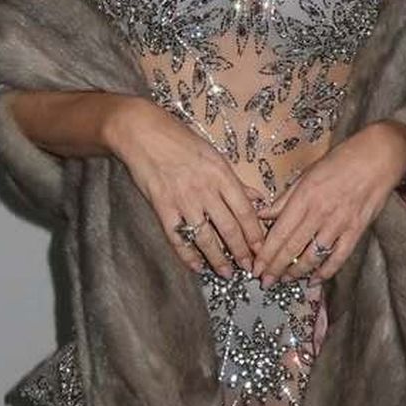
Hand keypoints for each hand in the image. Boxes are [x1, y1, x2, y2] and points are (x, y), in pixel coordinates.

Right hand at [105, 100, 264, 277]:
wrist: (142, 132)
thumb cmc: (179, 140)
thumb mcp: (214, 155)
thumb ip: (235, 181)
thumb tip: (259, 200)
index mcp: (222, 174)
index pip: (245, 211)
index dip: (256, 234)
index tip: (263, 250)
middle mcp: (205, 189)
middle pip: (230, 228)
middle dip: (241, 252)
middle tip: (249, 267)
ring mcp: (183, 200)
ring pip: (206, 237)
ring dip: (218, 259)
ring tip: (226, 273)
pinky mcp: (162, 208)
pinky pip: (178, 238)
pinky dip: (187, 255)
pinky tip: (196, 267)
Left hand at [251, 123, 405, 284]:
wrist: (379, 156)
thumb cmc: (341, 160)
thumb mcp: (307, 174)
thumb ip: (285, 198)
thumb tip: (262, 214)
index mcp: (304, 196)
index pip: (279, 232)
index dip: (266, 254)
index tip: (256, 267)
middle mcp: (320, 212)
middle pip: (292, 248)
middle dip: (276, 268)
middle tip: (265, 282)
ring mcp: (340, 223)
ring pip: (313, 256)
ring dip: (297, 272)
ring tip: (285, 281)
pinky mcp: (357, 230)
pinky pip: (338, 257)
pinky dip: (326, 272)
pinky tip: (314, 281)